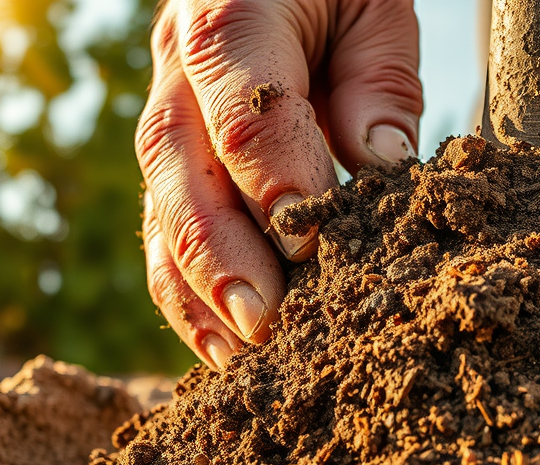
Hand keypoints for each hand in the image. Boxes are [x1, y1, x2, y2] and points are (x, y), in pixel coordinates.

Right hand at [137, 0, 421, 368]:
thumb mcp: (375, 4)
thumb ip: (378, 77)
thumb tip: (380, 163)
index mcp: (229, 10)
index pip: (241, 102)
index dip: (269, 175)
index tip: (307, 242)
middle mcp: (177, 61)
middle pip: (178, 164)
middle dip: (218, 252)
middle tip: (264, 321)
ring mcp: (166, 107)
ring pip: (159, 203)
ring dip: (195, 288)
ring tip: (240, 354)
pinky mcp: (173, 152)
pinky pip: (164, 224)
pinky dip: (189, 289)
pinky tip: (223, 342)